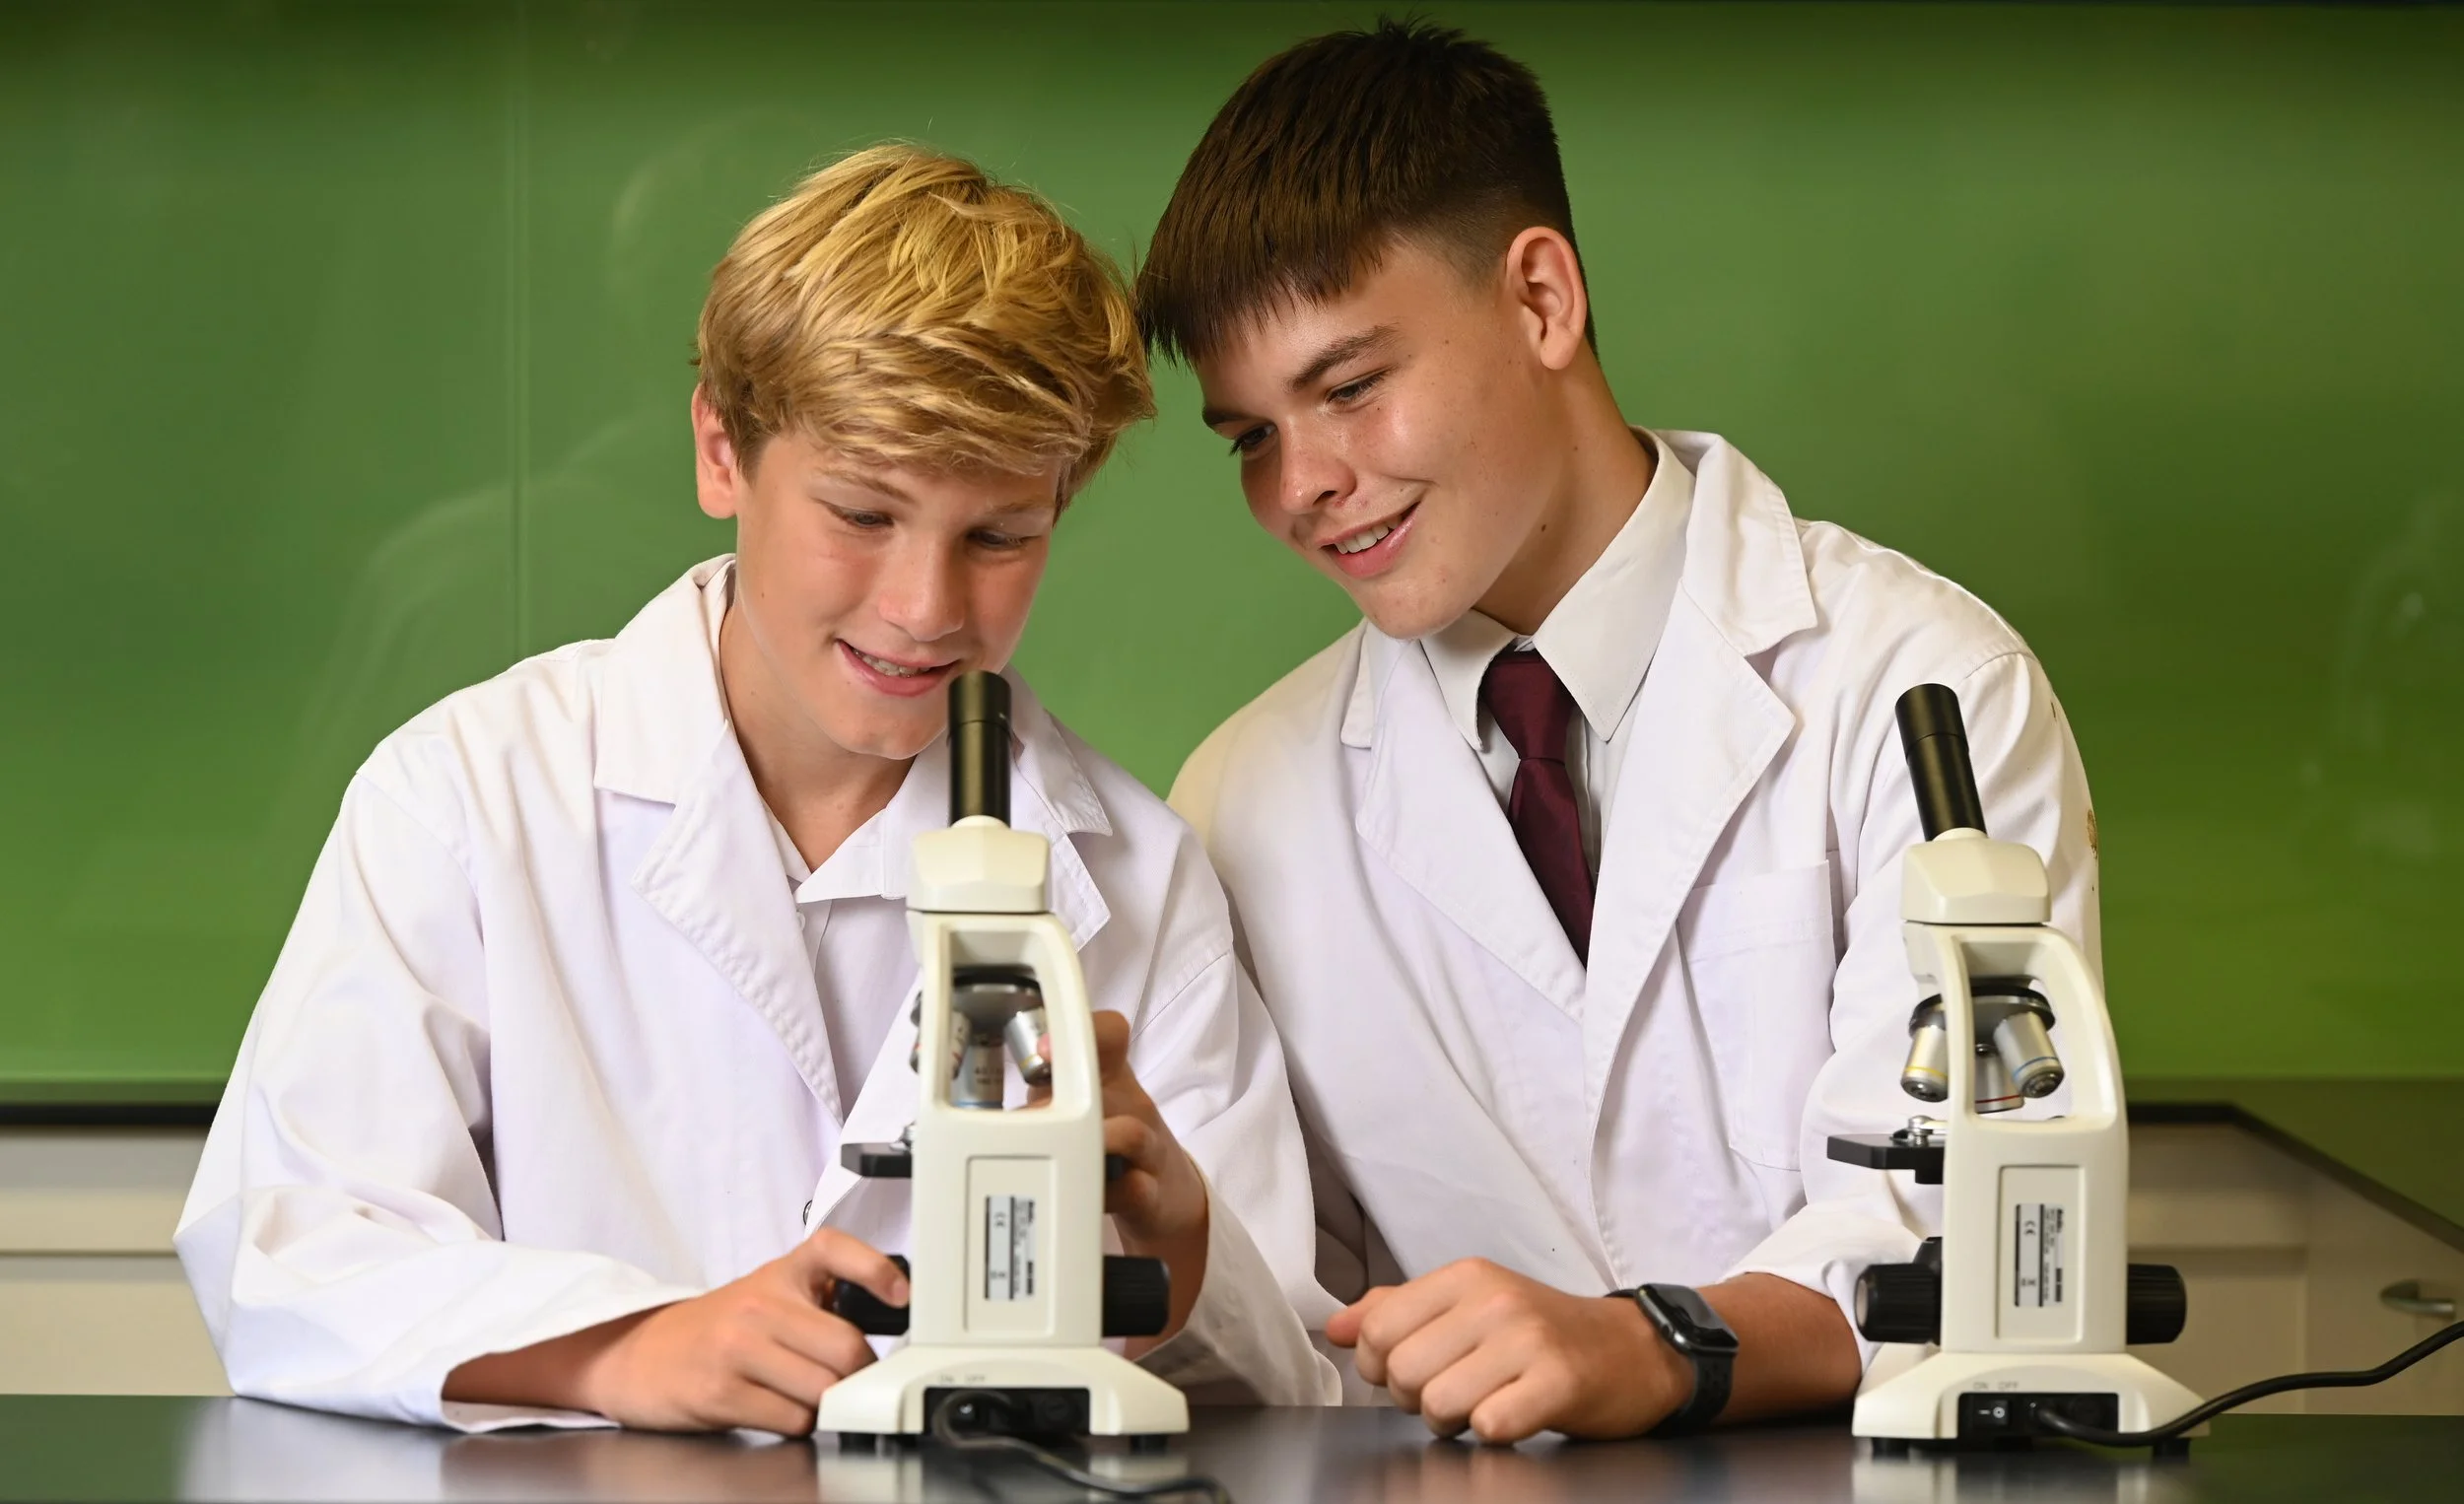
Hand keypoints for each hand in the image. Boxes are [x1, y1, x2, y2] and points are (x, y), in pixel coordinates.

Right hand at [443, 1227, 907, 1434]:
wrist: (639, 1354)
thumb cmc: (718, 1329)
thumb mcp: (768, 1296)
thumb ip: (819, 1304)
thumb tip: (883, 1336)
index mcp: (780, 1273)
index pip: (834, 1248)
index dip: (875, 1268)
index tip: (902, 1294)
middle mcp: (760, 1303)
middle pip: (846, 1346)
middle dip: (858, 1374)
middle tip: (846, 1378)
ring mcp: (738, 1347)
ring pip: (823, 1389)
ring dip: (826, 1403)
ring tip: (803, 1394)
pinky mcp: (721, 1392)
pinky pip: (792, 1419)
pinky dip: (798, 1423)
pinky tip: (776, 1409)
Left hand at [1028, 1011, 1209, 1342]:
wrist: (1165, 1194)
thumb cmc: (1112, 1143)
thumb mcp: (1080, 1110)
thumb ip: (1038, 1098)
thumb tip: (966, 1102)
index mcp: (1108, 1078)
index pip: (1108, 1034)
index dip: (1083, 1028)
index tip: (1039, 1045)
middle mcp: (1129, 1106)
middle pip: (1113, 1081)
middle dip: (1069, 1091)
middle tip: (1030, 1108)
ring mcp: (1145, 1149)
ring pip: (1129, 1132)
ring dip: (1088, 1142)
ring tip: (1053, 1159)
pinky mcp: (1150, 1192)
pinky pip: (1134, 1188)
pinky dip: (1107, 1192)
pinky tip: (1086, 1197)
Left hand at [1326, 1258, 1687, 1443]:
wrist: (1633, 1350)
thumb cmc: (1545, 1332)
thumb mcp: (1470, 1305)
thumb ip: (1397, 1311)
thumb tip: (1333, 1326)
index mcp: (1466, 1277)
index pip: (1378, 1328)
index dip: (1380, 1366)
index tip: (1411, 1371)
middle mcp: (1495, 1301)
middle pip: (1403, 1372)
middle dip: (1418, 1399)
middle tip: (1454, 1393)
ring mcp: (1528, 1340)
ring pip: (1440, 1403)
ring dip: (1454, 1421)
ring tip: (1483, 1405)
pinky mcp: (1559, 1382)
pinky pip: (1491, 1425)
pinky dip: (1495, 1432)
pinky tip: (1513, 1416)